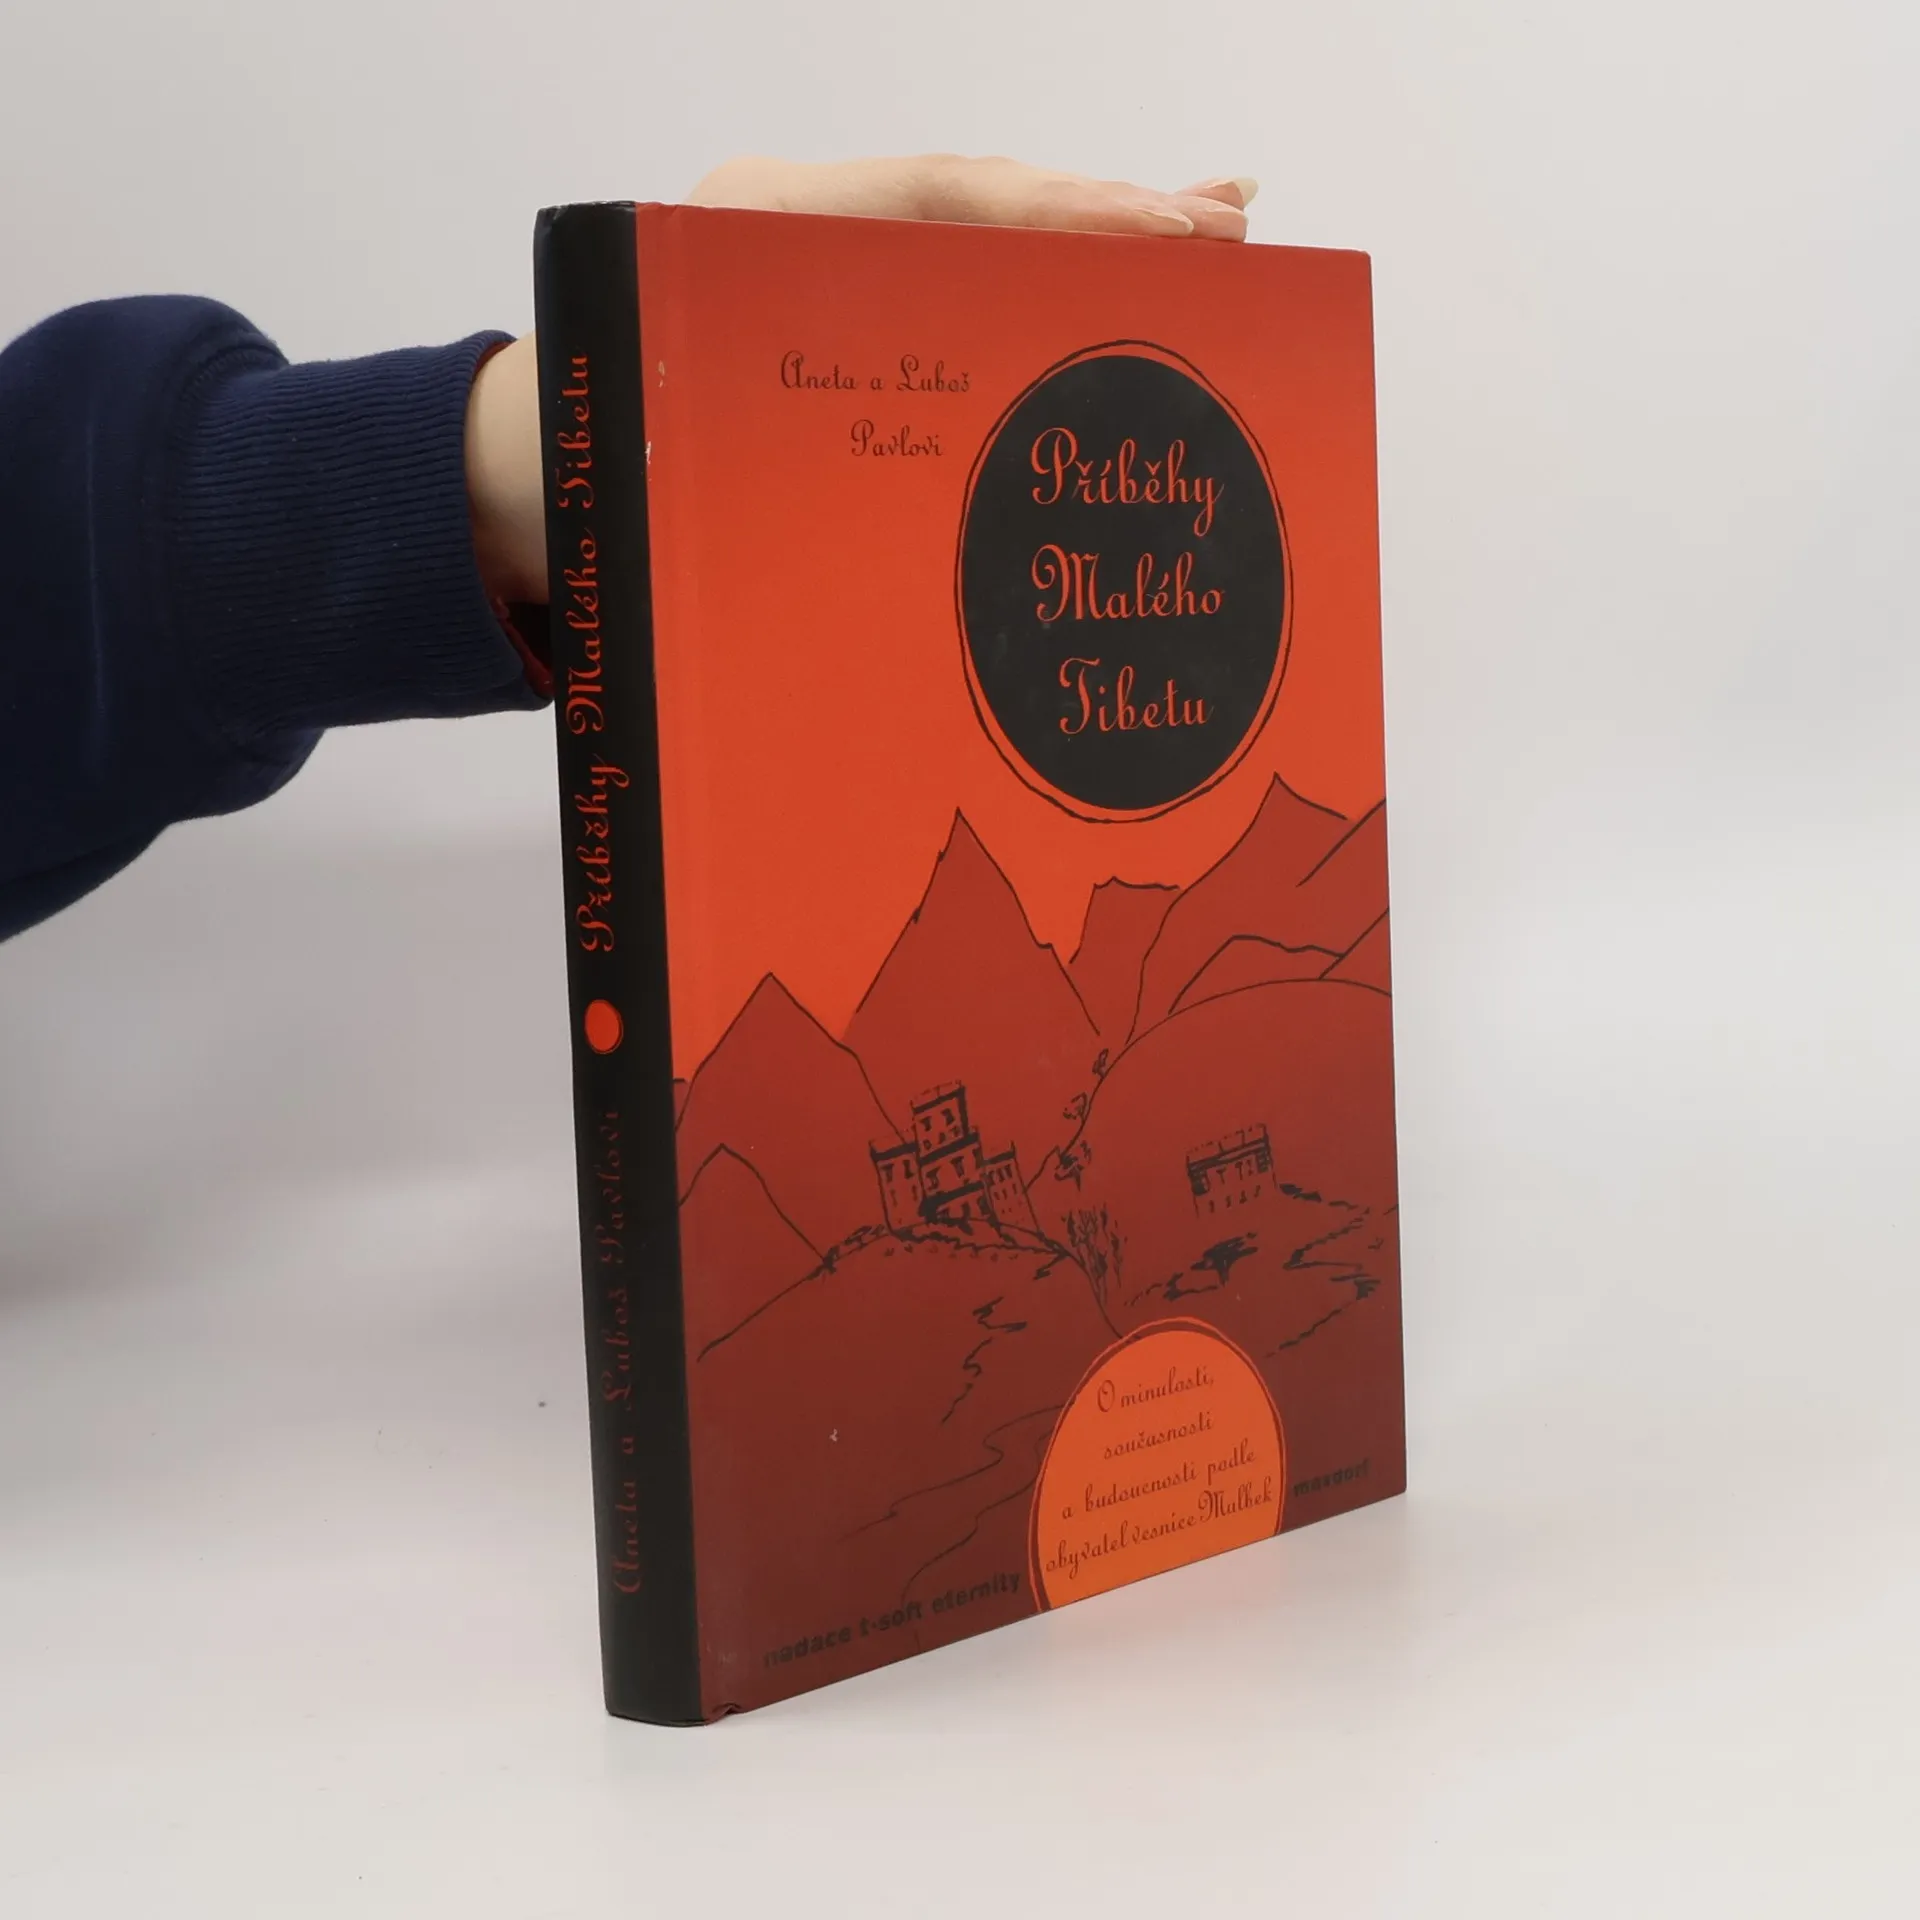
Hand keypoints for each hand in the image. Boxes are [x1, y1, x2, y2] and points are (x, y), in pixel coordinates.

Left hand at [467, 156, 1257, 603]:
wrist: (511, 485)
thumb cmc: (594, 487)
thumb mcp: (694, 476)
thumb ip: (804, 471)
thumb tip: (965, 531)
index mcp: (757, 240)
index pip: (938, 200)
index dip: (1064, 217)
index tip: (1174, 236)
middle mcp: (791, 230)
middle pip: (974, 200)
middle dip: (1109, 211)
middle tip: (1228, 224)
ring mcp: (810, 261)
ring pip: (969, 234)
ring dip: (1090, 235)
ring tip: (1208, 229)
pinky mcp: (826, 308)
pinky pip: (943, 276)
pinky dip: (1029, 274)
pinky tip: (1101, 279)